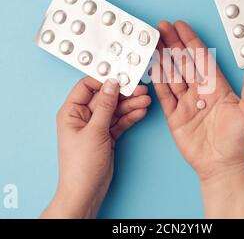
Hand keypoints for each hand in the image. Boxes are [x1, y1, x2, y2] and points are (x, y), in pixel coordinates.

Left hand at [41, 77, 150, 218]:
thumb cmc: (81, 164)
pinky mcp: (107, 135)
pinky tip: (141, 112)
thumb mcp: (94, 131)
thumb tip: (111, 84)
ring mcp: (96, 126)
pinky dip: (130, 117)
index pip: (87, 87)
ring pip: (115, 110)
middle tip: (140, 90)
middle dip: (124, 95)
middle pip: (105, 98)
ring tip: (145, 101)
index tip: (120, 78)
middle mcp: (83, 117)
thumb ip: (105, 106)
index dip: (104, 81)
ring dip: (130, 105)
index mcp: (72, 112)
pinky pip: (119, 121)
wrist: (87, 191)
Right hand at [152, 20, 243, 217]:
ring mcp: (185, 102)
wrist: (222, 165)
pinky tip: (152, 67)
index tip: (180, 26)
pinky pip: (164, 94)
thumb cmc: (238, 141)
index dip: (190, 40)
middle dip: (172, 43)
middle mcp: (199, 91)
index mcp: (216, 87)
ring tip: (153, 42)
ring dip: (162, 58)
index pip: (201, 58)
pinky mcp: (174, 115)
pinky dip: (157, 81)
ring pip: (171, 75)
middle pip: (183, 62)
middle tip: (162, 27)